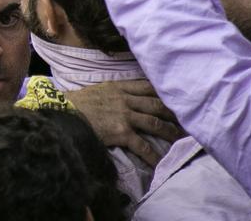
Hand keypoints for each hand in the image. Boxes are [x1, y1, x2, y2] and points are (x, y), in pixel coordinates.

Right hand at [66, 79, 181, 166]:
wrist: (62, 111)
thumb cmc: (76, 102)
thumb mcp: (97, 89)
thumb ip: (114, 91)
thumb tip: (124, 96)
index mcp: (120, 87)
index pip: (148, 87)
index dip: (164, 93)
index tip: (177, 99)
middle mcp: (125, 99)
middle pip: (157, 104)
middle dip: (174, 113)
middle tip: (188, 121)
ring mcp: (125, 115)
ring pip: (155, 123)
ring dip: (170, 132)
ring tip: (181, 141)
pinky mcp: (121, 131)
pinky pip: (143, 145)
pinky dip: (154, 155)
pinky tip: (161, 163)